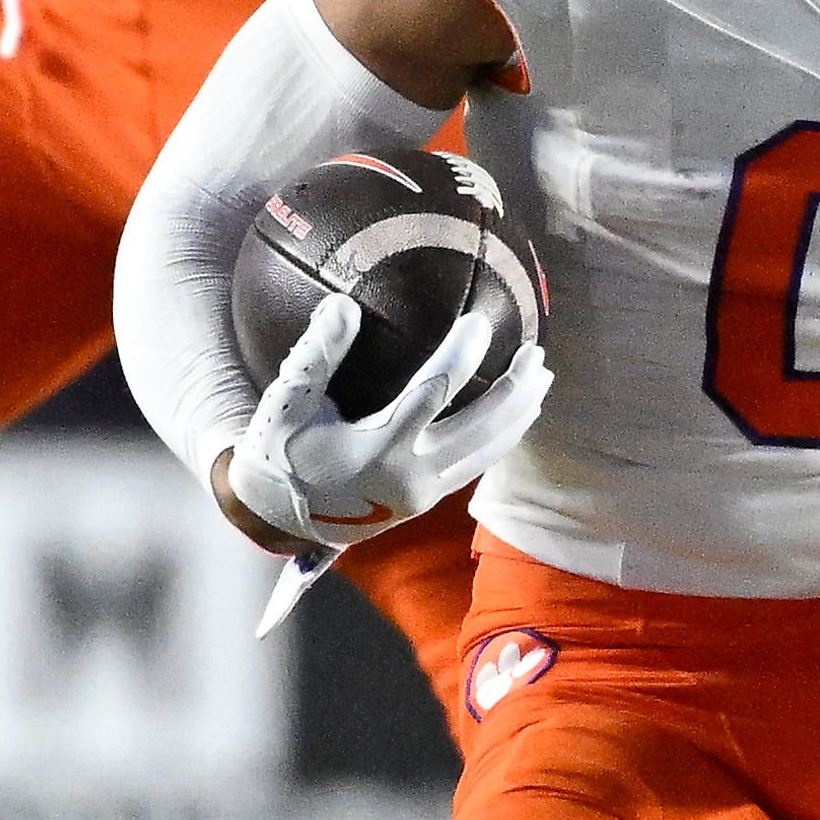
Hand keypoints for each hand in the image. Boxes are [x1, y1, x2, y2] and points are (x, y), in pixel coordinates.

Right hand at [221, 292, 545, 551]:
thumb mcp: (287, 402)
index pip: (434, 393)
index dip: (461, 354)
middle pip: (481, 429)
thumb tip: (344, 303)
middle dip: (513, 389)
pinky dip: (500, 438)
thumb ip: (317, 353)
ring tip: (541, 379)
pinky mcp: (427, 500)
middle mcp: (410, 475)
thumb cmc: (281, 452)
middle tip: (537, 352)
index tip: (479, 320)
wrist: (278, 516)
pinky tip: (515, 414)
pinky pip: (476, 465)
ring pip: (487, 452)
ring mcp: (423, 493)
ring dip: (518, 415)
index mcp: (377, 449)